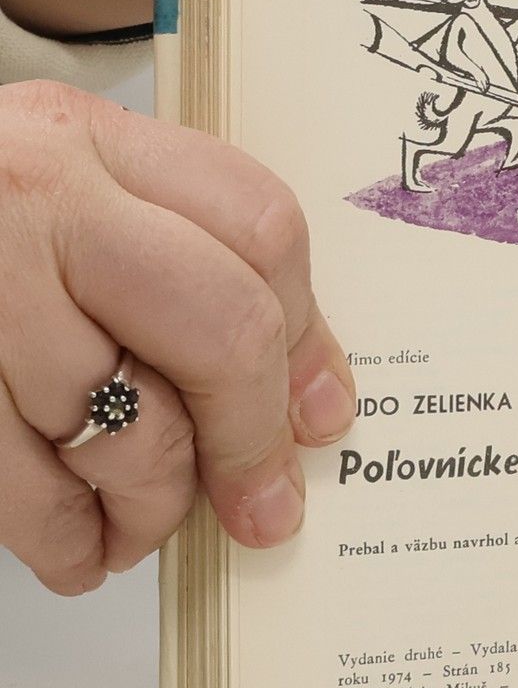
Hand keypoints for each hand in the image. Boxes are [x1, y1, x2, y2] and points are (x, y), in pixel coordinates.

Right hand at [0, 82, 355, 592]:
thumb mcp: (56, 204)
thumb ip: (172, 265)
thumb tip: (304, 399)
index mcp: (84, 138)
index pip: (261, 229)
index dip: (306, 339)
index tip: (319, 415)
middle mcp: (30, 193)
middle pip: (222, 329)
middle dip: (249, 438)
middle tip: (259, 504)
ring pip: (129, 426)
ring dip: (150, 505)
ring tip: (138, 526)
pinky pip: (26, 486)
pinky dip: (66, 539)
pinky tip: (78, 550)